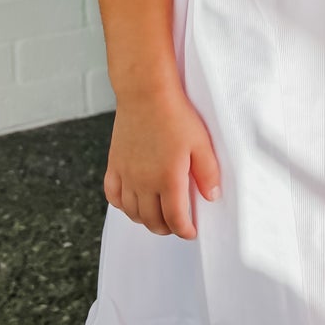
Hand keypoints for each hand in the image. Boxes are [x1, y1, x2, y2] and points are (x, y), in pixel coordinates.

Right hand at [105, 83, 220, 237]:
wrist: (146, 93)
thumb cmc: (175, 115)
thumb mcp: (201, 144)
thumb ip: (208, 174)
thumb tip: (211, 197)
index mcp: (168, 179)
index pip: (175, 219)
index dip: (184, 230)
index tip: (191, 231)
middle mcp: (144, 182)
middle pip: (152, 220)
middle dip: (167, 229)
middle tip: (177, 225)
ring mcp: (126, 174)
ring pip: (132, 212)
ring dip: (146, 220)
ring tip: (158, 217)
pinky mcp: (114, 164)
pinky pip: (113, 196)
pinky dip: (123, 206)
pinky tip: (133, 203)